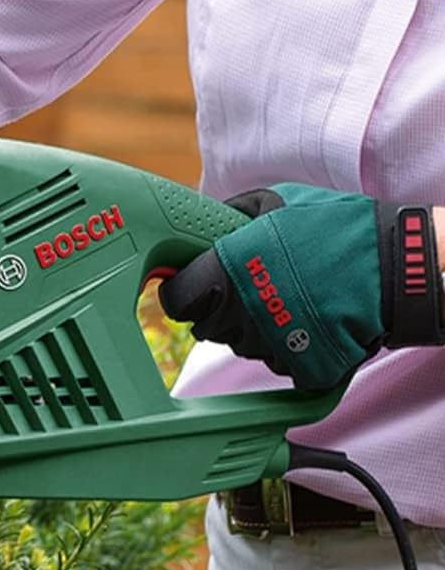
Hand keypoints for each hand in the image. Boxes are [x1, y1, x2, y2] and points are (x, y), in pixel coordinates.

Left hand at [159, 183, 444, 390]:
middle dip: (217, 311)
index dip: (183, 294)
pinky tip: (305, 322)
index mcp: (224, 270)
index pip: (177, 302)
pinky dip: (287, 347)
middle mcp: (241, 311)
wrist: (392, 266)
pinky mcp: (301, 367)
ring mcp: (271, 344)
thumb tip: (205, 222)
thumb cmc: (331, 227)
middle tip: (246, 290)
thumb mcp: (272, 202)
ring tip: (284, 300)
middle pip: (207, 328)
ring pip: (242, 346)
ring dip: (253, 328)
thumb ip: (231, 215)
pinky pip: (278, 362)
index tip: (191, 288)